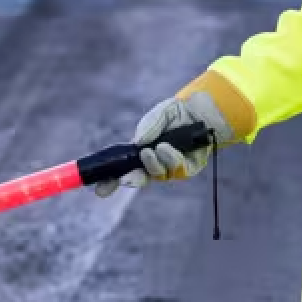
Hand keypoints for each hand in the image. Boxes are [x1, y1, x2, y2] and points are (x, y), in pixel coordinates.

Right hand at [94, 91, 232, 196]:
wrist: (201, 112)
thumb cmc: (176, 114)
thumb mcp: (158, 115)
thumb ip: (148, 127)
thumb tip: (138, 143)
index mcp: (140, 153)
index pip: (122, 170)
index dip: (111, 182)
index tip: (100, 189)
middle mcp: (153, 164)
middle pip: (138, 180)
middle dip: (130, 181)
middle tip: (124, 179)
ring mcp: (169, 168)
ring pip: (158, 175)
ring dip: (153, 164)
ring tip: (154, 149)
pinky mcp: (187, 169)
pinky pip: (176, 170)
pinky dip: (170, 159)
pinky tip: (166, 148)